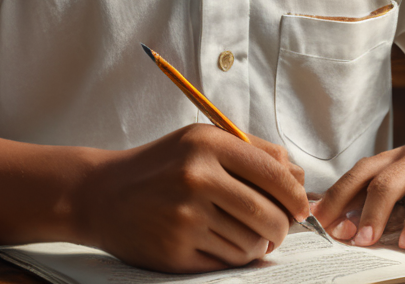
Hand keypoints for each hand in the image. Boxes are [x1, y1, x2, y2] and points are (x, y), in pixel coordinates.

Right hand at [74, 125, 308, 272]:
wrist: (104, 193)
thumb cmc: (162, 165)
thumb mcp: (201, 141)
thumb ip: (252, 153)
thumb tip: (299, 179)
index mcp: (207, 144)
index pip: (274, 173)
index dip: (296, 195)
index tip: (300, 206)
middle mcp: (197, 178)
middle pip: (269, 214)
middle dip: (282, 227)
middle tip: (278, 227)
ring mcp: (186, 217)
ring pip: (251, 243)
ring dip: (256, 244)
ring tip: (243, 232)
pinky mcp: (176, 251)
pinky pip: (227, 262)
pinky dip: (233, 256)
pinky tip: (221, 241)